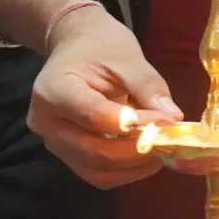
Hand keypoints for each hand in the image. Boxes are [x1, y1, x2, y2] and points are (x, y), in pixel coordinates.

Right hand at [27, 9, 180, 188]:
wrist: (74, 45)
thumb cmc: (99, 46)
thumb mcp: (127, 57)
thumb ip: (148, 87)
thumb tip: (173, 118)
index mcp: (54, 90)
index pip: (96, 117)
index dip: (135, 124)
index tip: (167, 121)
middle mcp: (45, 122)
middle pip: (95, 152)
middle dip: (137, 152)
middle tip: (169, 141)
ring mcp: (52, 142)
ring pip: (96, 171)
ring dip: (133, 166)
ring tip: (160, 149)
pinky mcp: (65, 154)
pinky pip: (95, 173)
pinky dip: (124, 170)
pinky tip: (144, 156)